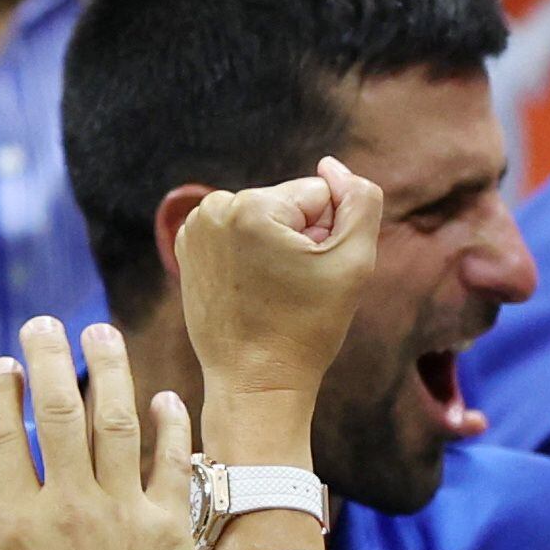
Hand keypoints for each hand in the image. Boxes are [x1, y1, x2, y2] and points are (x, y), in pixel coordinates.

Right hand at [0, 318, 203, 549]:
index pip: (5, 440)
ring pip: (117, 423)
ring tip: (101, 334)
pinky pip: (173, 462)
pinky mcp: (172, 528)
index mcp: (21, 528)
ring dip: (109, 372)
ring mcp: (126, 514)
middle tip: (45, 324)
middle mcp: (73, 509)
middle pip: (59, 414)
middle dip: (49, 360)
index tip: (2, 363)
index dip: (1, 395)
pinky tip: (164, 396)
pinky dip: (169, 425)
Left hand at [177, 157, 383, 444]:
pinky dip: (251, 259)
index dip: (328, 236)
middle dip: (300, 240)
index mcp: (251, 206)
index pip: (319, 195)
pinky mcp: (188, 249)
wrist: (255, 382)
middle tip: (293, 289)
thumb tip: (333, 166)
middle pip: (289, 205)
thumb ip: (360, 201)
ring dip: (276, 250)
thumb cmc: (306, 328)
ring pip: (264, 220)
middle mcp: (215, 208)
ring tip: (273, 293)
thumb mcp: (354, 261)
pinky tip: (252, 292)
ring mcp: (195, 228)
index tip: (311, 277)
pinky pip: (239, 237)